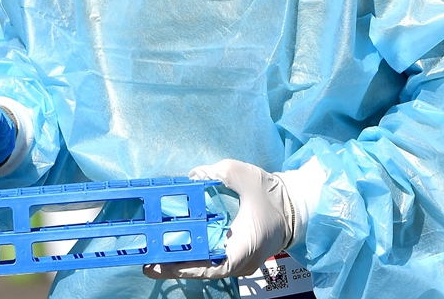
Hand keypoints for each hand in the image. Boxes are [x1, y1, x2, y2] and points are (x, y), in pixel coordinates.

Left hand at [144, 159, 292, 279]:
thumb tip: (193, 175)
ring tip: (155, 258)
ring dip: (183, 263)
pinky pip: (213, 261)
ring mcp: (240, 262)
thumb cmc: (273, 195)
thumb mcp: (246, 177)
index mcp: (242, 249)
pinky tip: (176, 250)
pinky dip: (195, 257)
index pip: (209, 267)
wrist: (296, 206)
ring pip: (207, 267)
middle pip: (203, 269)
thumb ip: (219, 173)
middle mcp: (240, 262)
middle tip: (147, 263)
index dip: (182, 268)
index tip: (159, 265)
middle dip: (175, 267)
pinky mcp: (238, 255)